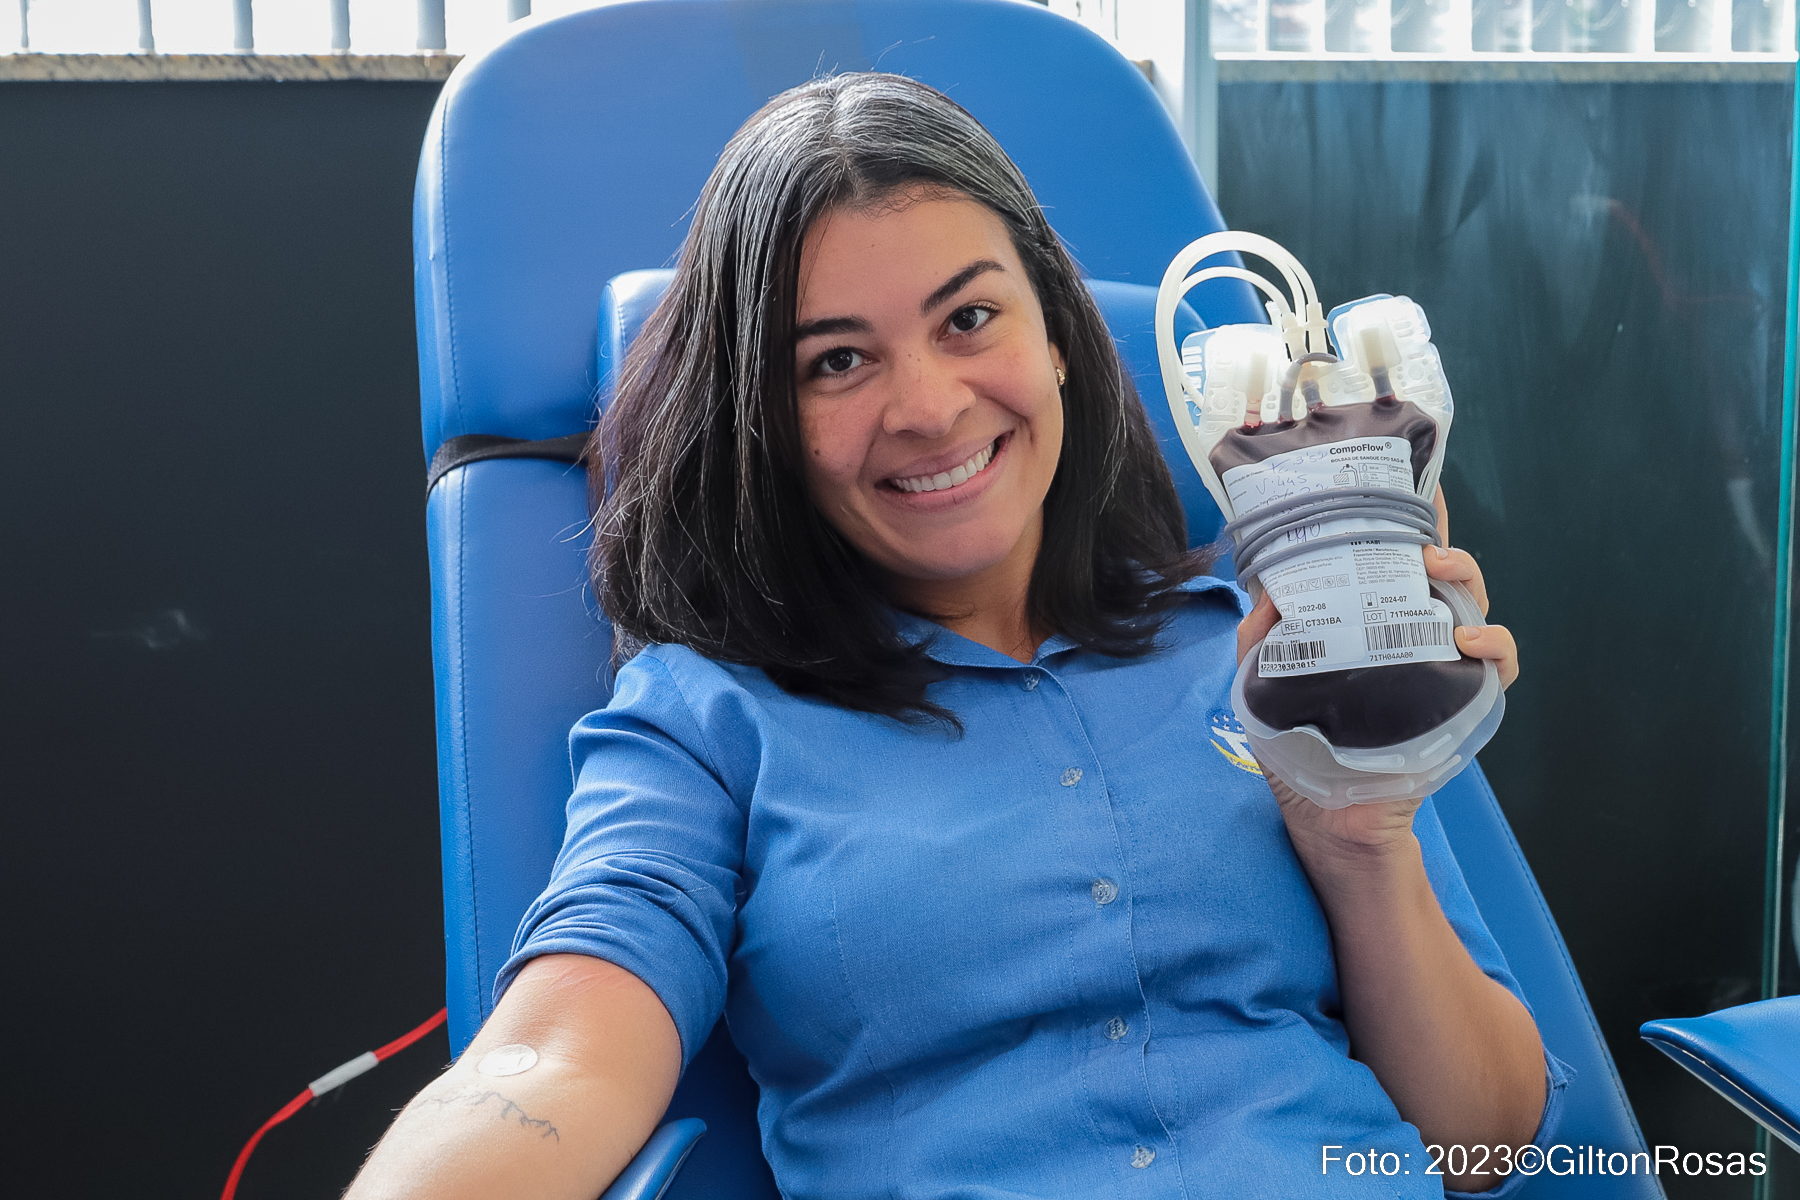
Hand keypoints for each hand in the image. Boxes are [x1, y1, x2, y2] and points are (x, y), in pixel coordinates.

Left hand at [1233, 487, 1517, 848]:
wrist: (1330, 818)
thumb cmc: (1299, 747)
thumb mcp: (1264, 685)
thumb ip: (1259, 640)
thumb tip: (1269, 591)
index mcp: (1368, 622)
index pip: (1390, 561)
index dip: (1404, 520)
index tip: (1406, 483)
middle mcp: (1412, 635)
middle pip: (1442, 573)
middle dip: (1440, 542)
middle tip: (1420, 542)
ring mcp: (1443, 667)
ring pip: (1475, 605)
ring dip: (1466, 578)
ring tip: (1439, 571)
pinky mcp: (1465, 703)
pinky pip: (1500, 666)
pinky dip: (1496, 646)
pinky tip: (1469, 641)